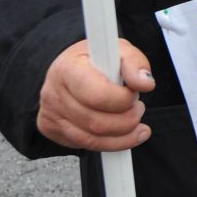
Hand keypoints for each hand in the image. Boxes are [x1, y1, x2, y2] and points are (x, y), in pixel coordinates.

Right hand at [37, 38, 157, 150]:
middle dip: (127, 120)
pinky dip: (112, 143)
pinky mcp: (52, 130)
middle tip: (138, 108)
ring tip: (134, 120)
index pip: (97, 96)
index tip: (134, 93)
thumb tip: (145, 83)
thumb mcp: (120, 51)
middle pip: (96, 123)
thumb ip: (135, 63)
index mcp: (68, 69)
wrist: (71, 69)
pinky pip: (86, 145)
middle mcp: (53, 93)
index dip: (123, 100)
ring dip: (124, 135)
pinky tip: (124, 132)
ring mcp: (51, 114)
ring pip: (92, 140)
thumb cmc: (98, 59)